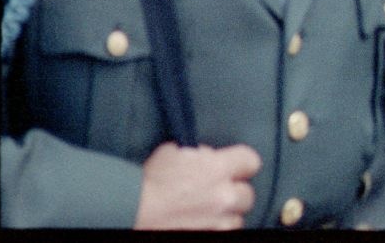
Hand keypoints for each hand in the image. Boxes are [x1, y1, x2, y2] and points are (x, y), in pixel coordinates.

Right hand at [134, 142, 261, 229]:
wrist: (132, 210)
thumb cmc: (150, 181)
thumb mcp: (176, 151)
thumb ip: (199, 153)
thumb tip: (208, 157)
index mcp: (219, 168)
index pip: (251, 161)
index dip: (242, 164)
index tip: (234, 167)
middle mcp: (224, 195)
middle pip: (248, 194)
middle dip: (234, 192)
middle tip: (218, 192)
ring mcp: (218, 221)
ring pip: (237, 219)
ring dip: (226, 215)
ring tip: (209, 212)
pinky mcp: (209, 236)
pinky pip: (223, 233)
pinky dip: (215, 229)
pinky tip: (203, 223)